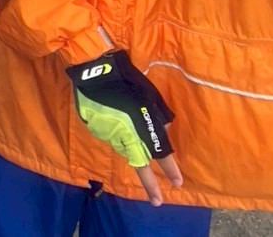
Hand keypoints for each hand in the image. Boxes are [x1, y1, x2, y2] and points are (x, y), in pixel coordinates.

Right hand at [68, 50, 182, 205]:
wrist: (93, 72)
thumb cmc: (126, 79)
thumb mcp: (149, 96)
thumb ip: (157, 118)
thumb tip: (162, 131)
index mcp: (141, 128)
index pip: (160, 154)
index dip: (170, 169)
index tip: (178, 182)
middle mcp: (126, 137)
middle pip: (140, 165)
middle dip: (150, 184)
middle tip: (157, 201)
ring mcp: (110, 135)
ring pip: (125, 149)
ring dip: (132, 148)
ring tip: (128, 129)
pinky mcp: (97, 130)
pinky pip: (112, 136)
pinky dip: (117, 133)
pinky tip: (115, 118)